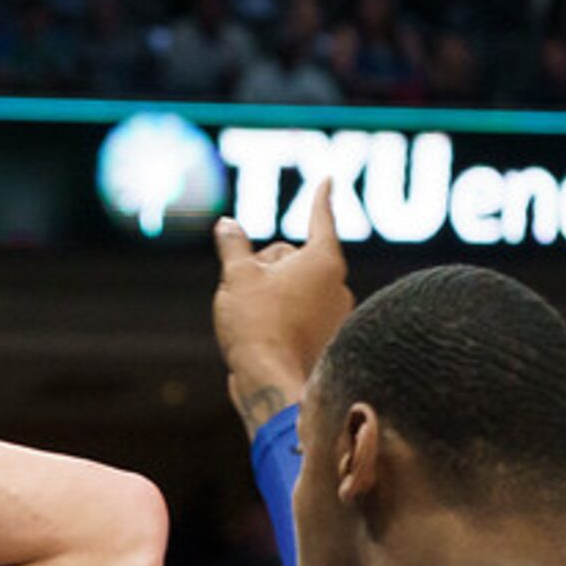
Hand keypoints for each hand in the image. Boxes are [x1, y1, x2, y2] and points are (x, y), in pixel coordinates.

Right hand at [212, 177, 352, 433]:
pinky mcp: (328, 342)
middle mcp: (338, 286)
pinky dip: (282, 321)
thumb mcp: (237, 278)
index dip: (320, 198)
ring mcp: (336, 316)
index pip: (321, 219)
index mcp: (323, 261)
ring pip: (296, 291)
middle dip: (269, 267)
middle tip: (245, 292)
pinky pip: (300, 318)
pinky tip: (264, 339)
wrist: (272, 385)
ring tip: (252, 321)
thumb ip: (233, 247)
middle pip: (296, 260)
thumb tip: (227, 225)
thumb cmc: (258, 327)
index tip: (328, 180)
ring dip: (273, 296)